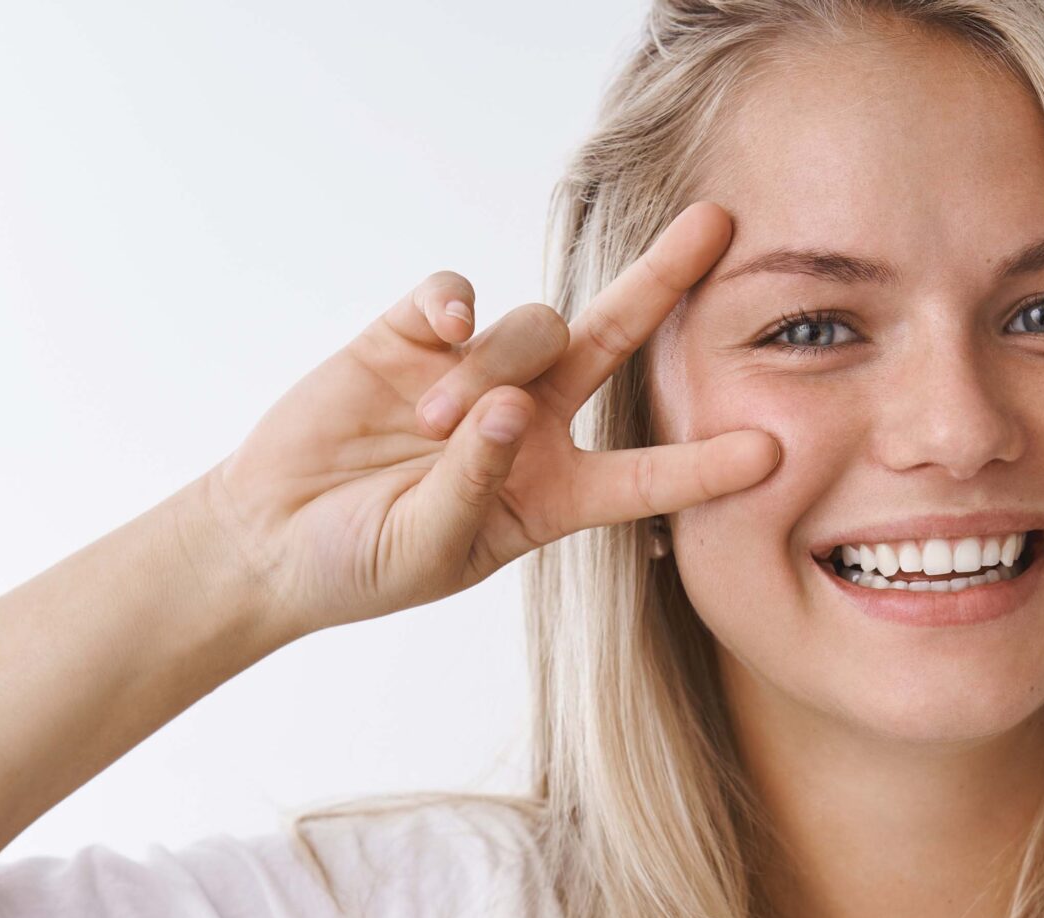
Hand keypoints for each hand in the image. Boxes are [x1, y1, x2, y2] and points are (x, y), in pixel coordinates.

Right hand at [192, 201, 780, 636]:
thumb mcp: (429, 548)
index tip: (772, 454)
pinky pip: (459, 295)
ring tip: (426, 426)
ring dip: (490, 369)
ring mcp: (477, 373)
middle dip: (666, 283)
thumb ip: (475, 483)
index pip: (645, 477)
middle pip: (616, 343)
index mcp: (553, 495)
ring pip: (530, 326)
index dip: (705, 466)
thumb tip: (505, 410)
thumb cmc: (360, 564)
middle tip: (719, 226)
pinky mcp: (415, 335)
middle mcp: (531, 423)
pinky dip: (454, 307)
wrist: (271, 538)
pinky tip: (436, 335)